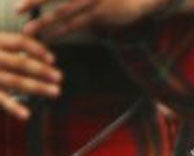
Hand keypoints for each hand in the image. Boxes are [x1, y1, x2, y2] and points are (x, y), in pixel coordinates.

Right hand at [0, 32, 59, 119]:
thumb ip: (6, 47)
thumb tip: (34, 53)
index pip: (19, 42)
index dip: (37, 49)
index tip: (52, 58)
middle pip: (21, 62)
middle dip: (43, 70)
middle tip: (59, 77)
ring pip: (15, 80)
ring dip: (38, 87)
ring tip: (55, 91)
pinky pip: (1, 99)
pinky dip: (13, 107)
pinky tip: (26, 115)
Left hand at [19, 0, 165, 39]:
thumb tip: (67, 16)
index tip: (22, 3)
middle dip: (34, 3)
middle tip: (17, 10)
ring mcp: (91, 1)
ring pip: (62, 12)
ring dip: (44, 22)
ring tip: (30, 31)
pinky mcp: (100, 15)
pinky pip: (76, 24)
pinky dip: (61, 32)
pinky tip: (50, 38)